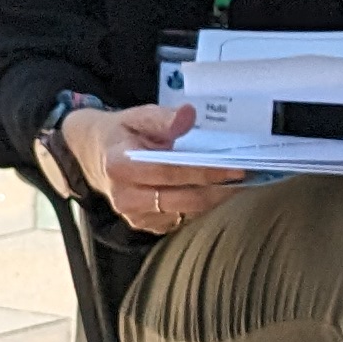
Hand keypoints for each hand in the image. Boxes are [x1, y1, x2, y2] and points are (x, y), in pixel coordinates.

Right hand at [64, 102, 246, 234]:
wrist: (96, 157)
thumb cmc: (122, 134)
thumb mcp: (136, 116)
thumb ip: (161, 117)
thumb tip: (187, 116)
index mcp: (120, 166)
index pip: (170, 172)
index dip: (204, 171)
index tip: (235, 167)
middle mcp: (125, 197)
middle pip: (183, 199)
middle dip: (218, 189)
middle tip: (246, 176)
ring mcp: (135, 216)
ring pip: (186, 213)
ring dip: (214, 199)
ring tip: (238, 183)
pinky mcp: (146, 226)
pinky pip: (182, 220)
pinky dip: (201, 206)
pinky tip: (216, 191)